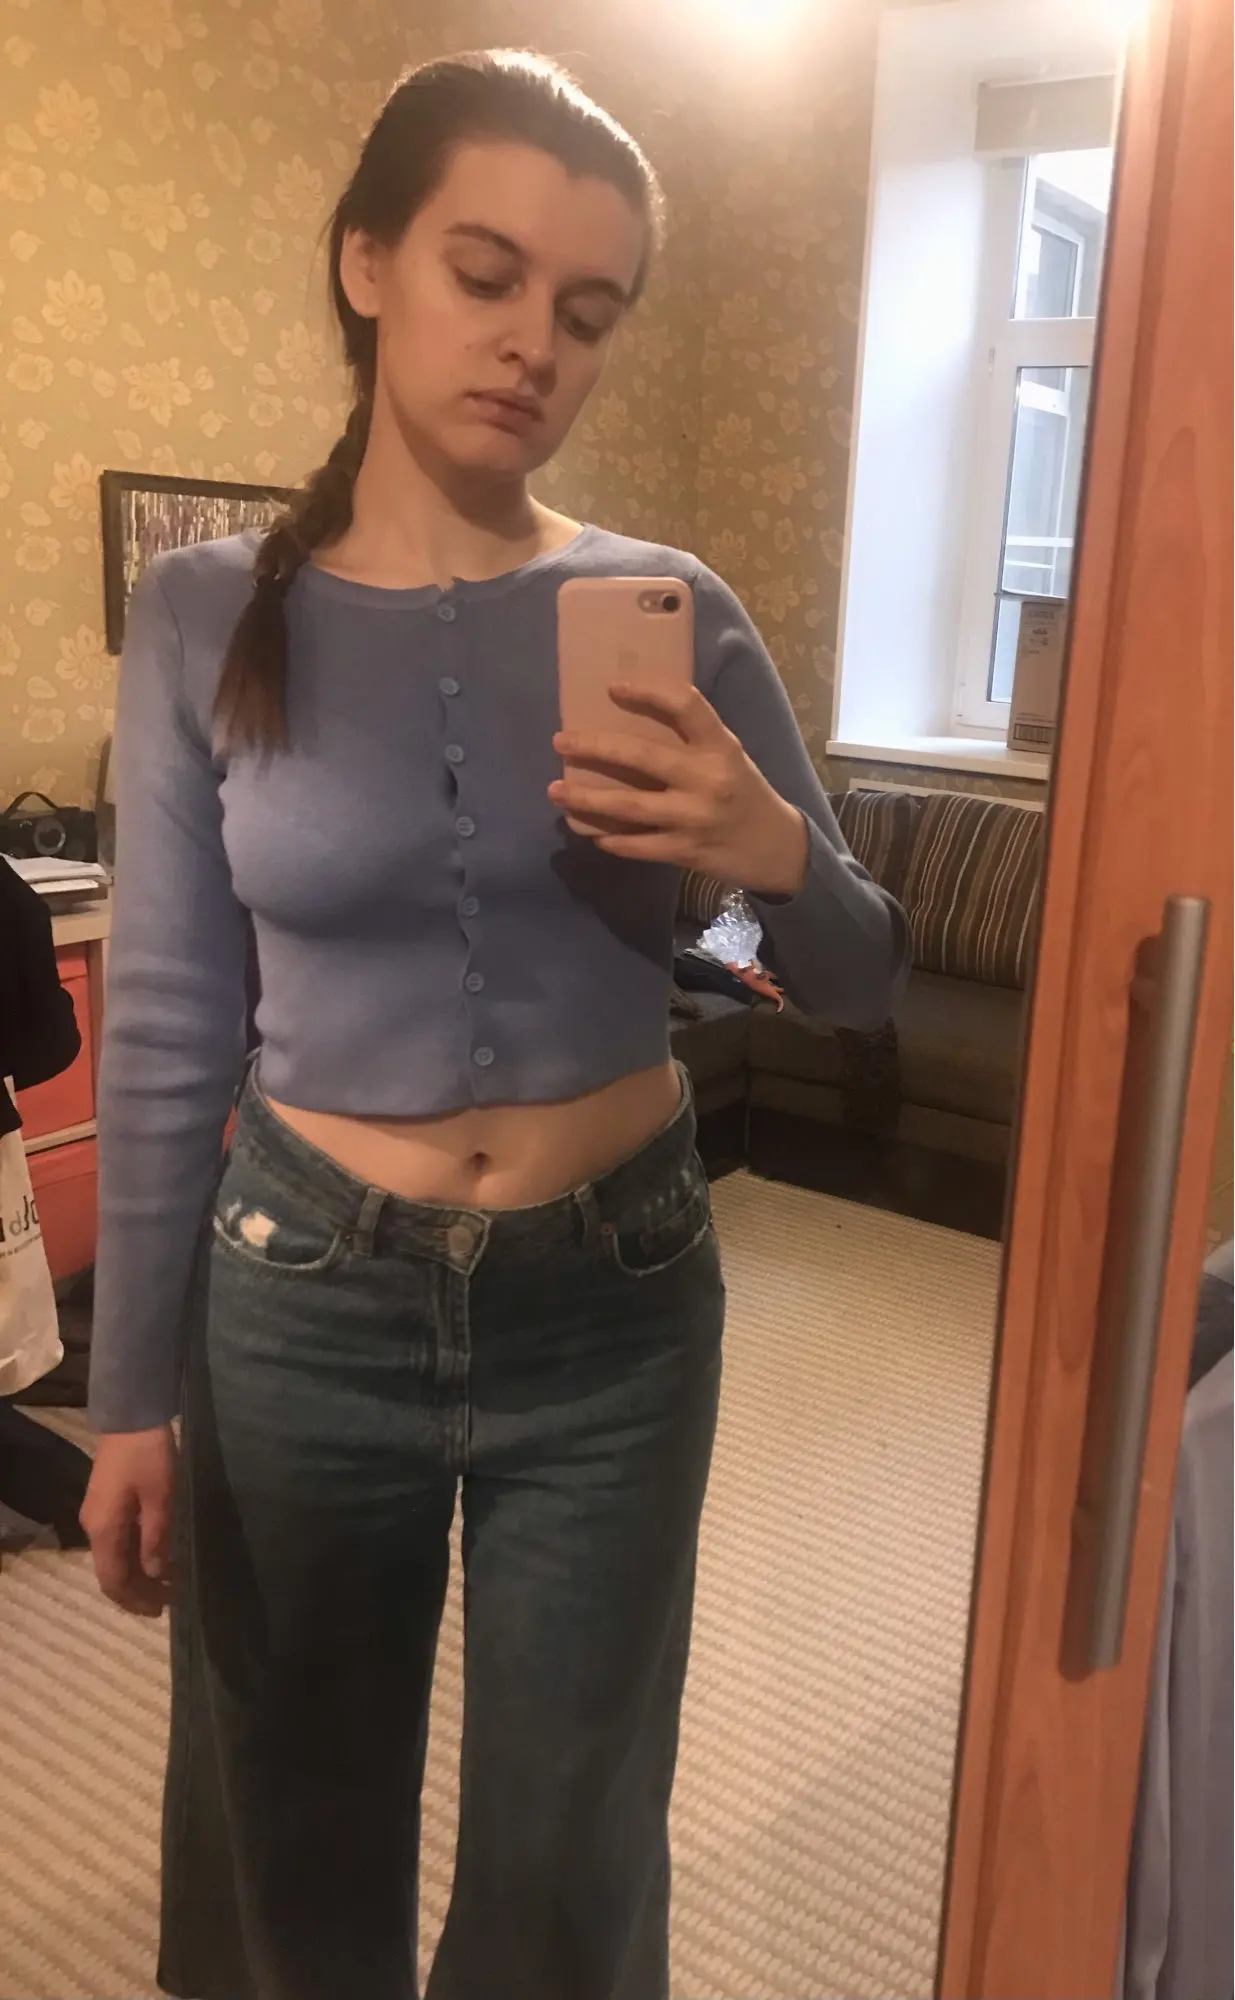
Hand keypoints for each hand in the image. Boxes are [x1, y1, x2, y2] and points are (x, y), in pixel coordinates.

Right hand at [80, 1424, 176, 1617]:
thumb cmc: (149, 1456)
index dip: (135, 1599)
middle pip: (111, 1572)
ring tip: (166, 1582)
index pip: (113, 1580)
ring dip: (137, 1573)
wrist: (130, 1416)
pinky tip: (155, 1555)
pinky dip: (134, 1555)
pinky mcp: (105, 1502)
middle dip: (137, 1590)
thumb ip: (156, 1538)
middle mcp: (94, 1527)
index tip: (161, 1609)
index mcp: (104, 1529)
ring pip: (114, 1557)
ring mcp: (97, 1514)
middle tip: (168, 1600)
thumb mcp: (160, 1498)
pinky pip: (116, 1541)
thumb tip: (155, 1573)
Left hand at [550, 683, 808, 896]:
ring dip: (587, 799)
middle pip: (642, 757)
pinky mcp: (686, 852)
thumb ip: (691, 740)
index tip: (613, 687)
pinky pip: (637, 845)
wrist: (776, 848)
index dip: (648, 692)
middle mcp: (708, 779)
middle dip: (595, 746)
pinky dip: (609, 839)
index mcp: (721, 747)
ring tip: (555, 791)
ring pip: (629, 807)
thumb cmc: (744, 792)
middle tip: (560, 740)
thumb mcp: (729, 756)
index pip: (685, 704)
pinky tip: (588, 830)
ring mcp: (695, 819)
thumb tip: (628, 718)